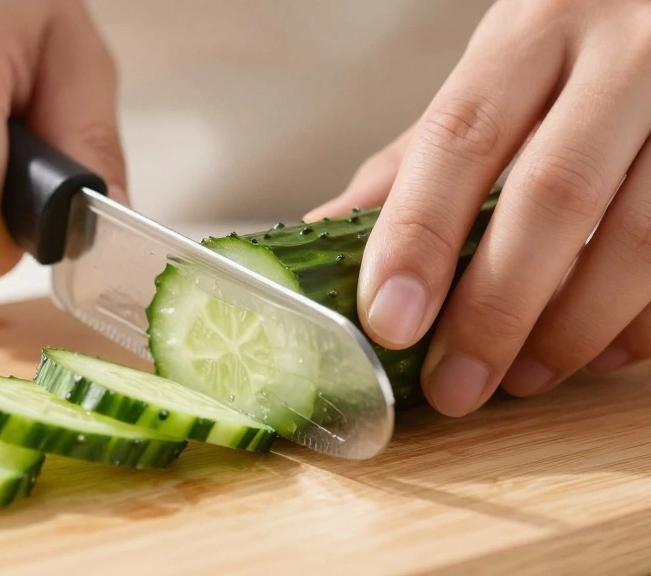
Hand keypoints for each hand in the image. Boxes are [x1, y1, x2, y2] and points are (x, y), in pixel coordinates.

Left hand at [305, 0, 650, 416]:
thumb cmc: (577, 50)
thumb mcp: (499, 76)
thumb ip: (423, 155)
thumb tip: (324, 228)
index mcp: (535, 30)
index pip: (461, 137)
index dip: (418, 235)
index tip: (389, 320)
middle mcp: (623, 52)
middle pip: (552, 195)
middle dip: (495, 308)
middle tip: (454, 385)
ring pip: (641, 235)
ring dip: (573, 327)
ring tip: (522, 378)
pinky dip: (641, 323)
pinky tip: (598, 352)